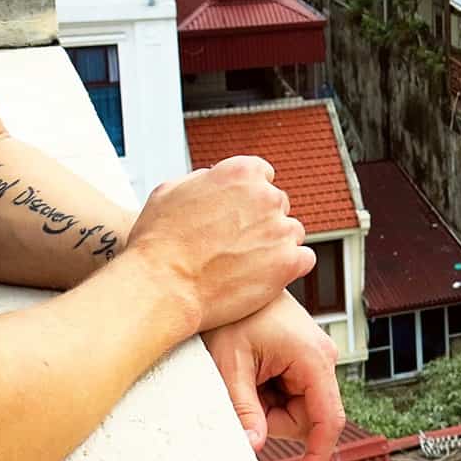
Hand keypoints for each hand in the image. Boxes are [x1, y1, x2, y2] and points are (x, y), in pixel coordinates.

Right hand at [129, 156, 314, 332]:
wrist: (161, 287)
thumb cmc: (157, 243)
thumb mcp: (170, 191)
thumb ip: (202, 179)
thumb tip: (214, 178)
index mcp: (241, 172)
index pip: (263, 175)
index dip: (248, 196)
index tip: (237, 214)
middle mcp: (266, 196)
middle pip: (277, 204)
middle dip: (261, 221)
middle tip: (235, 243)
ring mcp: (280, 229)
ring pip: (291, 232)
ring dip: (275, 244)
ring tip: (245, 263)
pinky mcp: (289, 261)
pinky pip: (304, 258)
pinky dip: (290, 268)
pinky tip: (266, 276)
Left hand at [202, 293, 344, 460]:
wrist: (225, 283)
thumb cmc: (231, 317)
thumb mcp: (230, 365)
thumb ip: (243, 409)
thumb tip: (253, 448)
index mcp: (314, 359)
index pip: (328, 421)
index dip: (316, 458)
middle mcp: (323, 359)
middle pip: (305, 418)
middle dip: (270, 420)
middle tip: (239, 392)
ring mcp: (315, 358)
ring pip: (295, 409)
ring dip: (266, 405)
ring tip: (242, 373)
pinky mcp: (303, 359)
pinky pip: (289, 395)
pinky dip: (265, 394)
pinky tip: (250, 369)